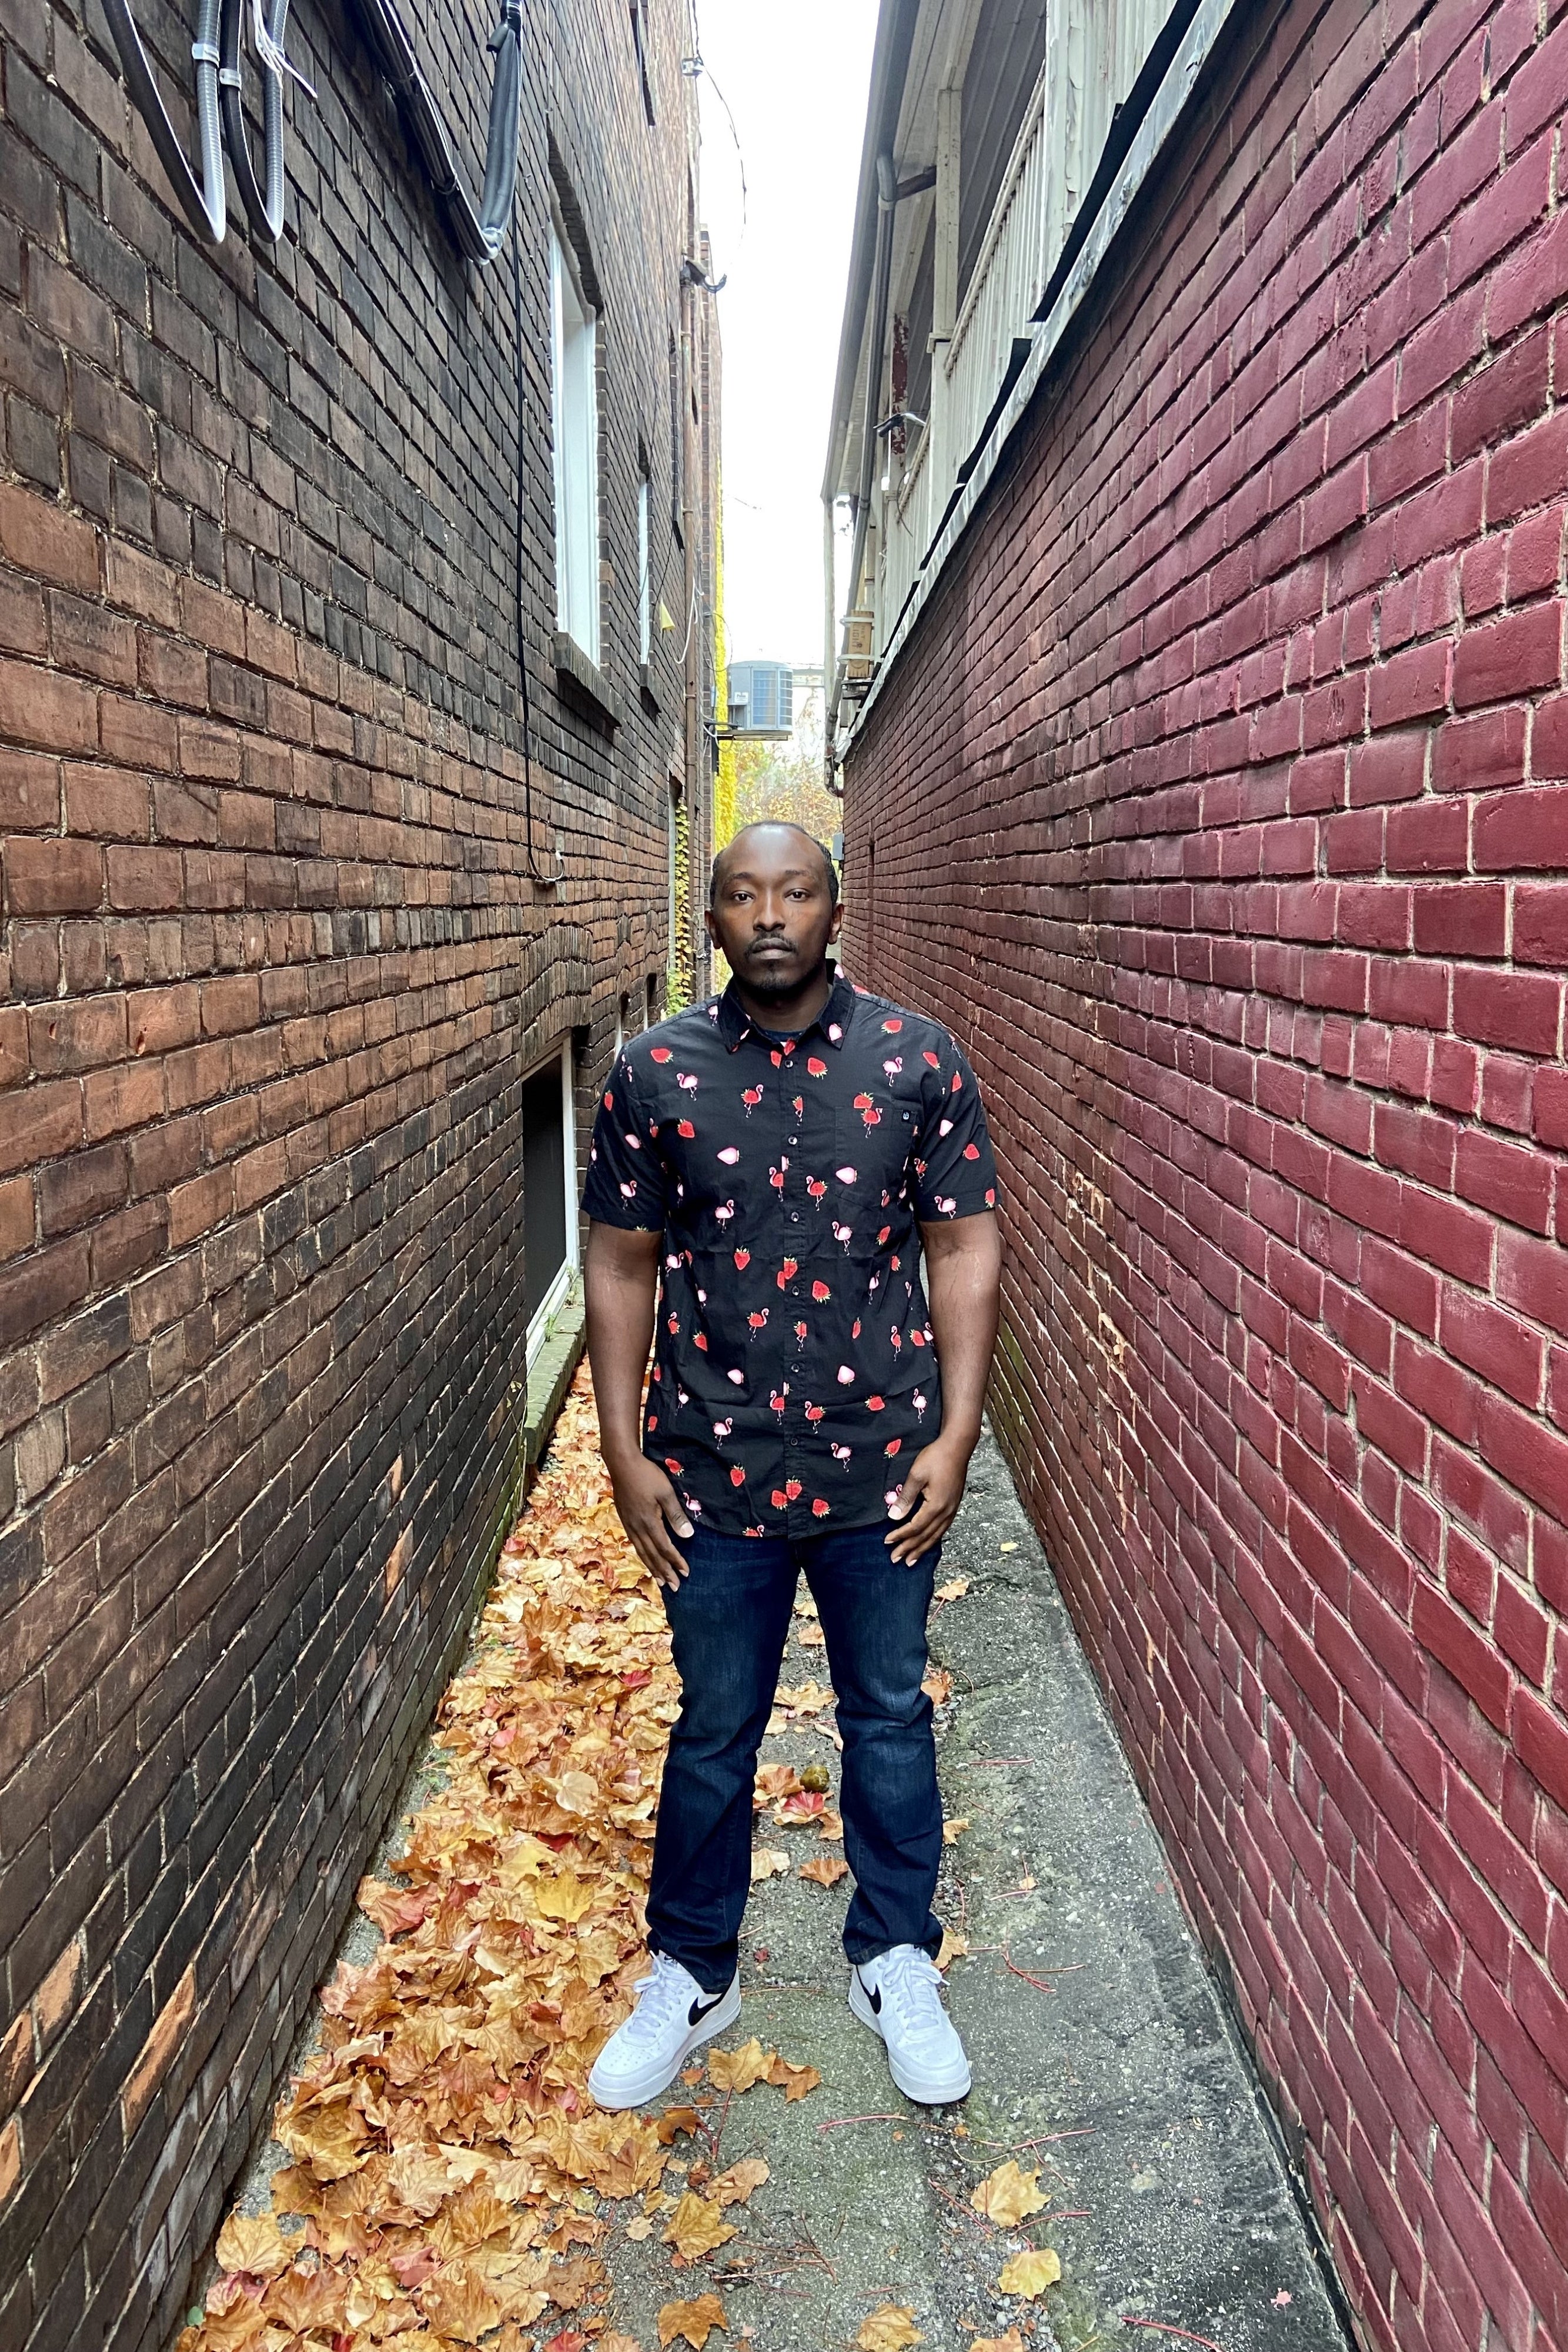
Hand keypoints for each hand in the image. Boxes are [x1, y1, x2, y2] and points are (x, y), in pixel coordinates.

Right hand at [607, 1453, 693, 1589]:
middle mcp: (637, 1528)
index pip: (665, 1548)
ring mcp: (629, 1525)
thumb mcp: (666, 1492)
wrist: (621, 1464)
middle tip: (675, 1587)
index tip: (686, 1573)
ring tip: (660, 1581)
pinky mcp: (625, 1520)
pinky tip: (645, 1558)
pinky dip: (642, 1556)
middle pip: (652, 1555)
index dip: (676, 1561)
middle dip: (664, 1572)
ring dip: (652, 1568)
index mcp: (649, 1522)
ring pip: (642, 1552)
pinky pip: (635, 1544)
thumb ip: (676, 1515)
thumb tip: (687, 1536)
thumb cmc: (646, 1475)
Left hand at [885, 1431, 974, 1564]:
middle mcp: (946, 1512)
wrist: (957, 1447)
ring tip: (912, 1560)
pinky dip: (933, 1539)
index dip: (900, 1536)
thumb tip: (894, 1517)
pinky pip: (943, 1529)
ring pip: (936, 1535)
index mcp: (936, 1505)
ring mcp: (952, 1510)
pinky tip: (928, 1542)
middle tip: (896, 1560)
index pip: (915, 1527)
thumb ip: (906, 1498)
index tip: (887, 1542)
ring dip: (922, 1548)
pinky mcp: (954, 1505)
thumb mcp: (916, 1475)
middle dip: (910, 1549)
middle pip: (925, 1536)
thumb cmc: (936, 1458)